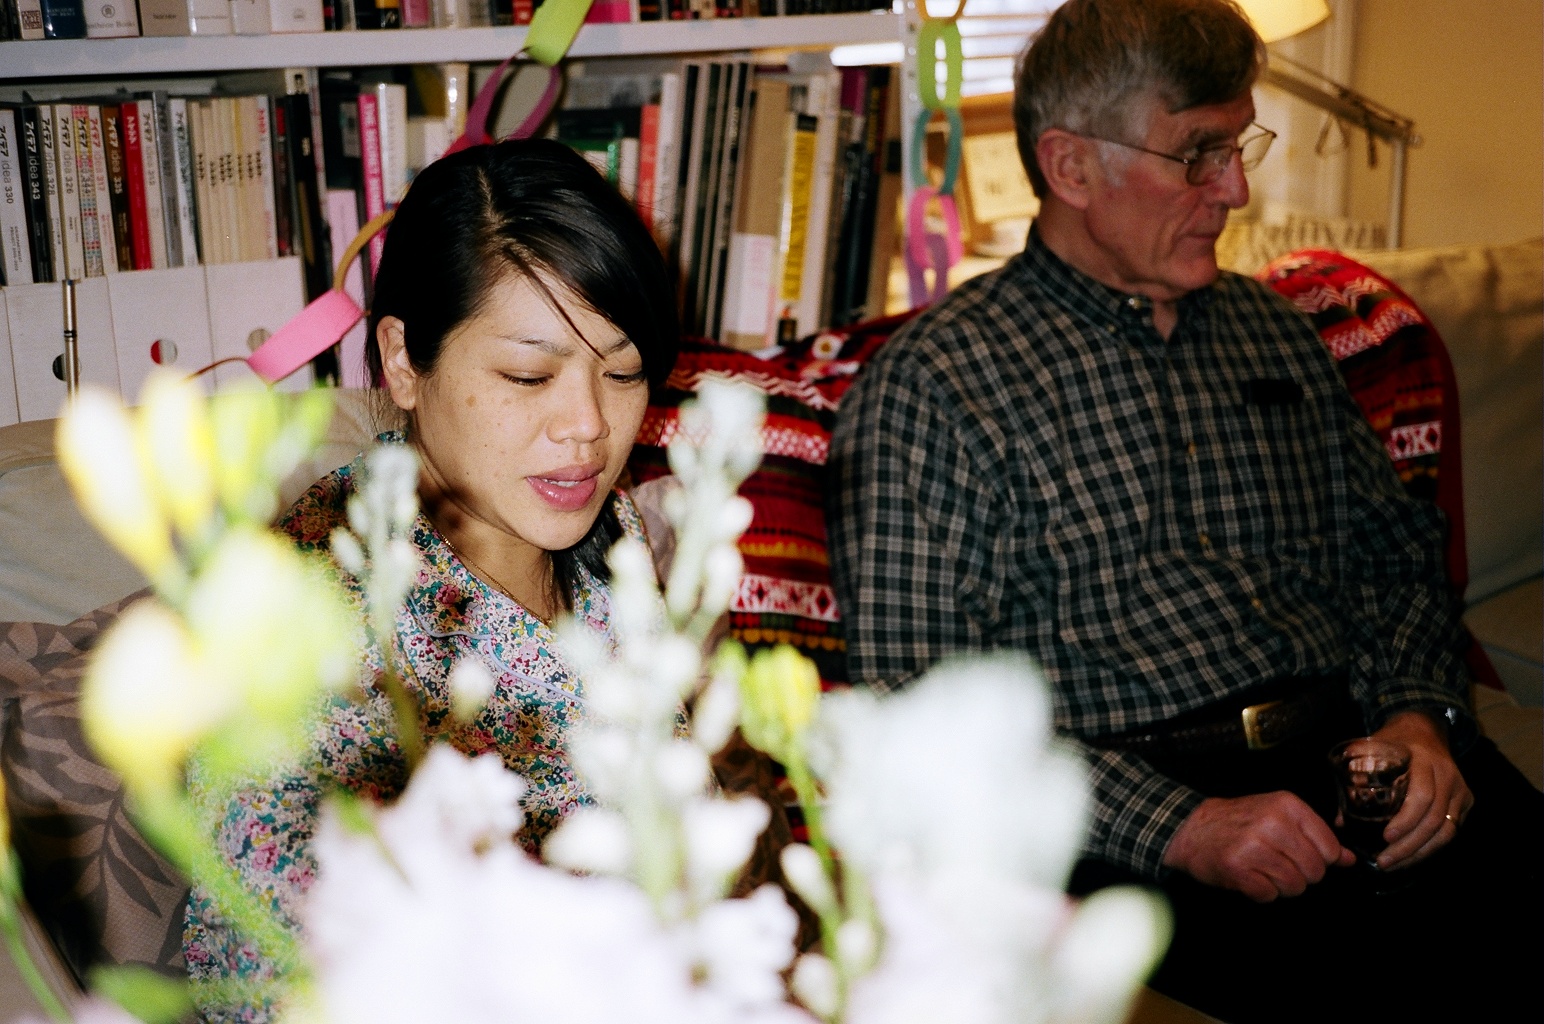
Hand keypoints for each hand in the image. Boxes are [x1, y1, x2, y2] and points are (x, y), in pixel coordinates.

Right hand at [1163, 791, 1354, 901]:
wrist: (1191, 828)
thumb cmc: (1239, 822)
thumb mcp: (1279, 816)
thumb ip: (1315, 836)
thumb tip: (1350, 859)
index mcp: (1287, 806)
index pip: (1329, 848)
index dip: (1319, 859)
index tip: (1301, 855)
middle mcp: (1272, 823)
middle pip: (1314, 871)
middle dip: (1300, 876)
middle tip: (1278, 864)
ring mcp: (1253, 846)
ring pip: (1294, 887)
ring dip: (1280, 886)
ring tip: (1262, 870)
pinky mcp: (1237, 869)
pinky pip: (1269, 896)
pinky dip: (1261, 893)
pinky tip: (1249, 877)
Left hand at [1371, 710, 1471, 870]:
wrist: (1424, 728)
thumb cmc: (1393, 741)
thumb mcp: (1372, 749)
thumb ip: (1356, 779)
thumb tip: (1339, 821)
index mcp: (1423, 760)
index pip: (1421, 796)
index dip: (1406, 820)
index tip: (1386, 837)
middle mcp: (1447, 775)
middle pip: (1434, 818)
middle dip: (1409, 845)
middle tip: (1384, 861)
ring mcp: (1460, 788)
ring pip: (1447, 830)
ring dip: (1420, 853)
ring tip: (1395, 865)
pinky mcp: (1466, 800)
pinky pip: (1452, 830)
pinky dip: (1432, 847)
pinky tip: (1412, 857)